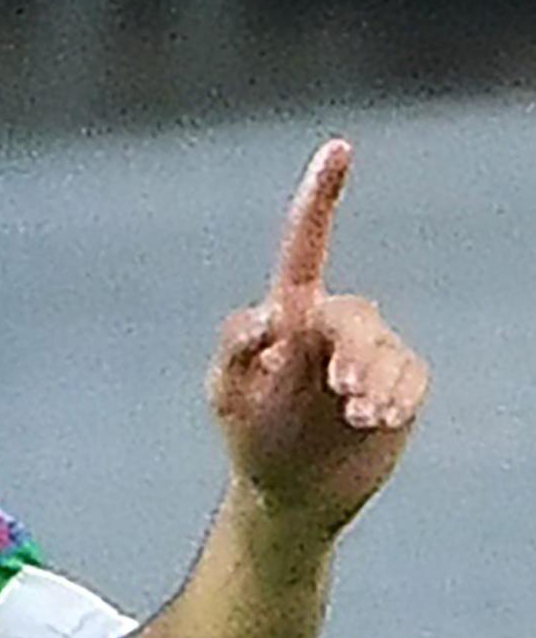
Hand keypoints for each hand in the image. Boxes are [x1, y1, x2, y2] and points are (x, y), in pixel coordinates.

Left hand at [207, 139, 428, 539]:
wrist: (291, 490)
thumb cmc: (250, 432)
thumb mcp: (226, 392)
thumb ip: (238, 347)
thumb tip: (272, 314)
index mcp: (287, 311)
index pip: (307, 244)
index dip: (322, 196)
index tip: (339, 147)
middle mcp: (331, 322)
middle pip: (352, 315)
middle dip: (351, 353)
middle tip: (342, 395)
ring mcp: (370, 352)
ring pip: (383, 346)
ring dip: (373, 381)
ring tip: (357, 417)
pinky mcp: (402, 384)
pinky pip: (411, 376)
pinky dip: (397, 396)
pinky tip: (377, 421)